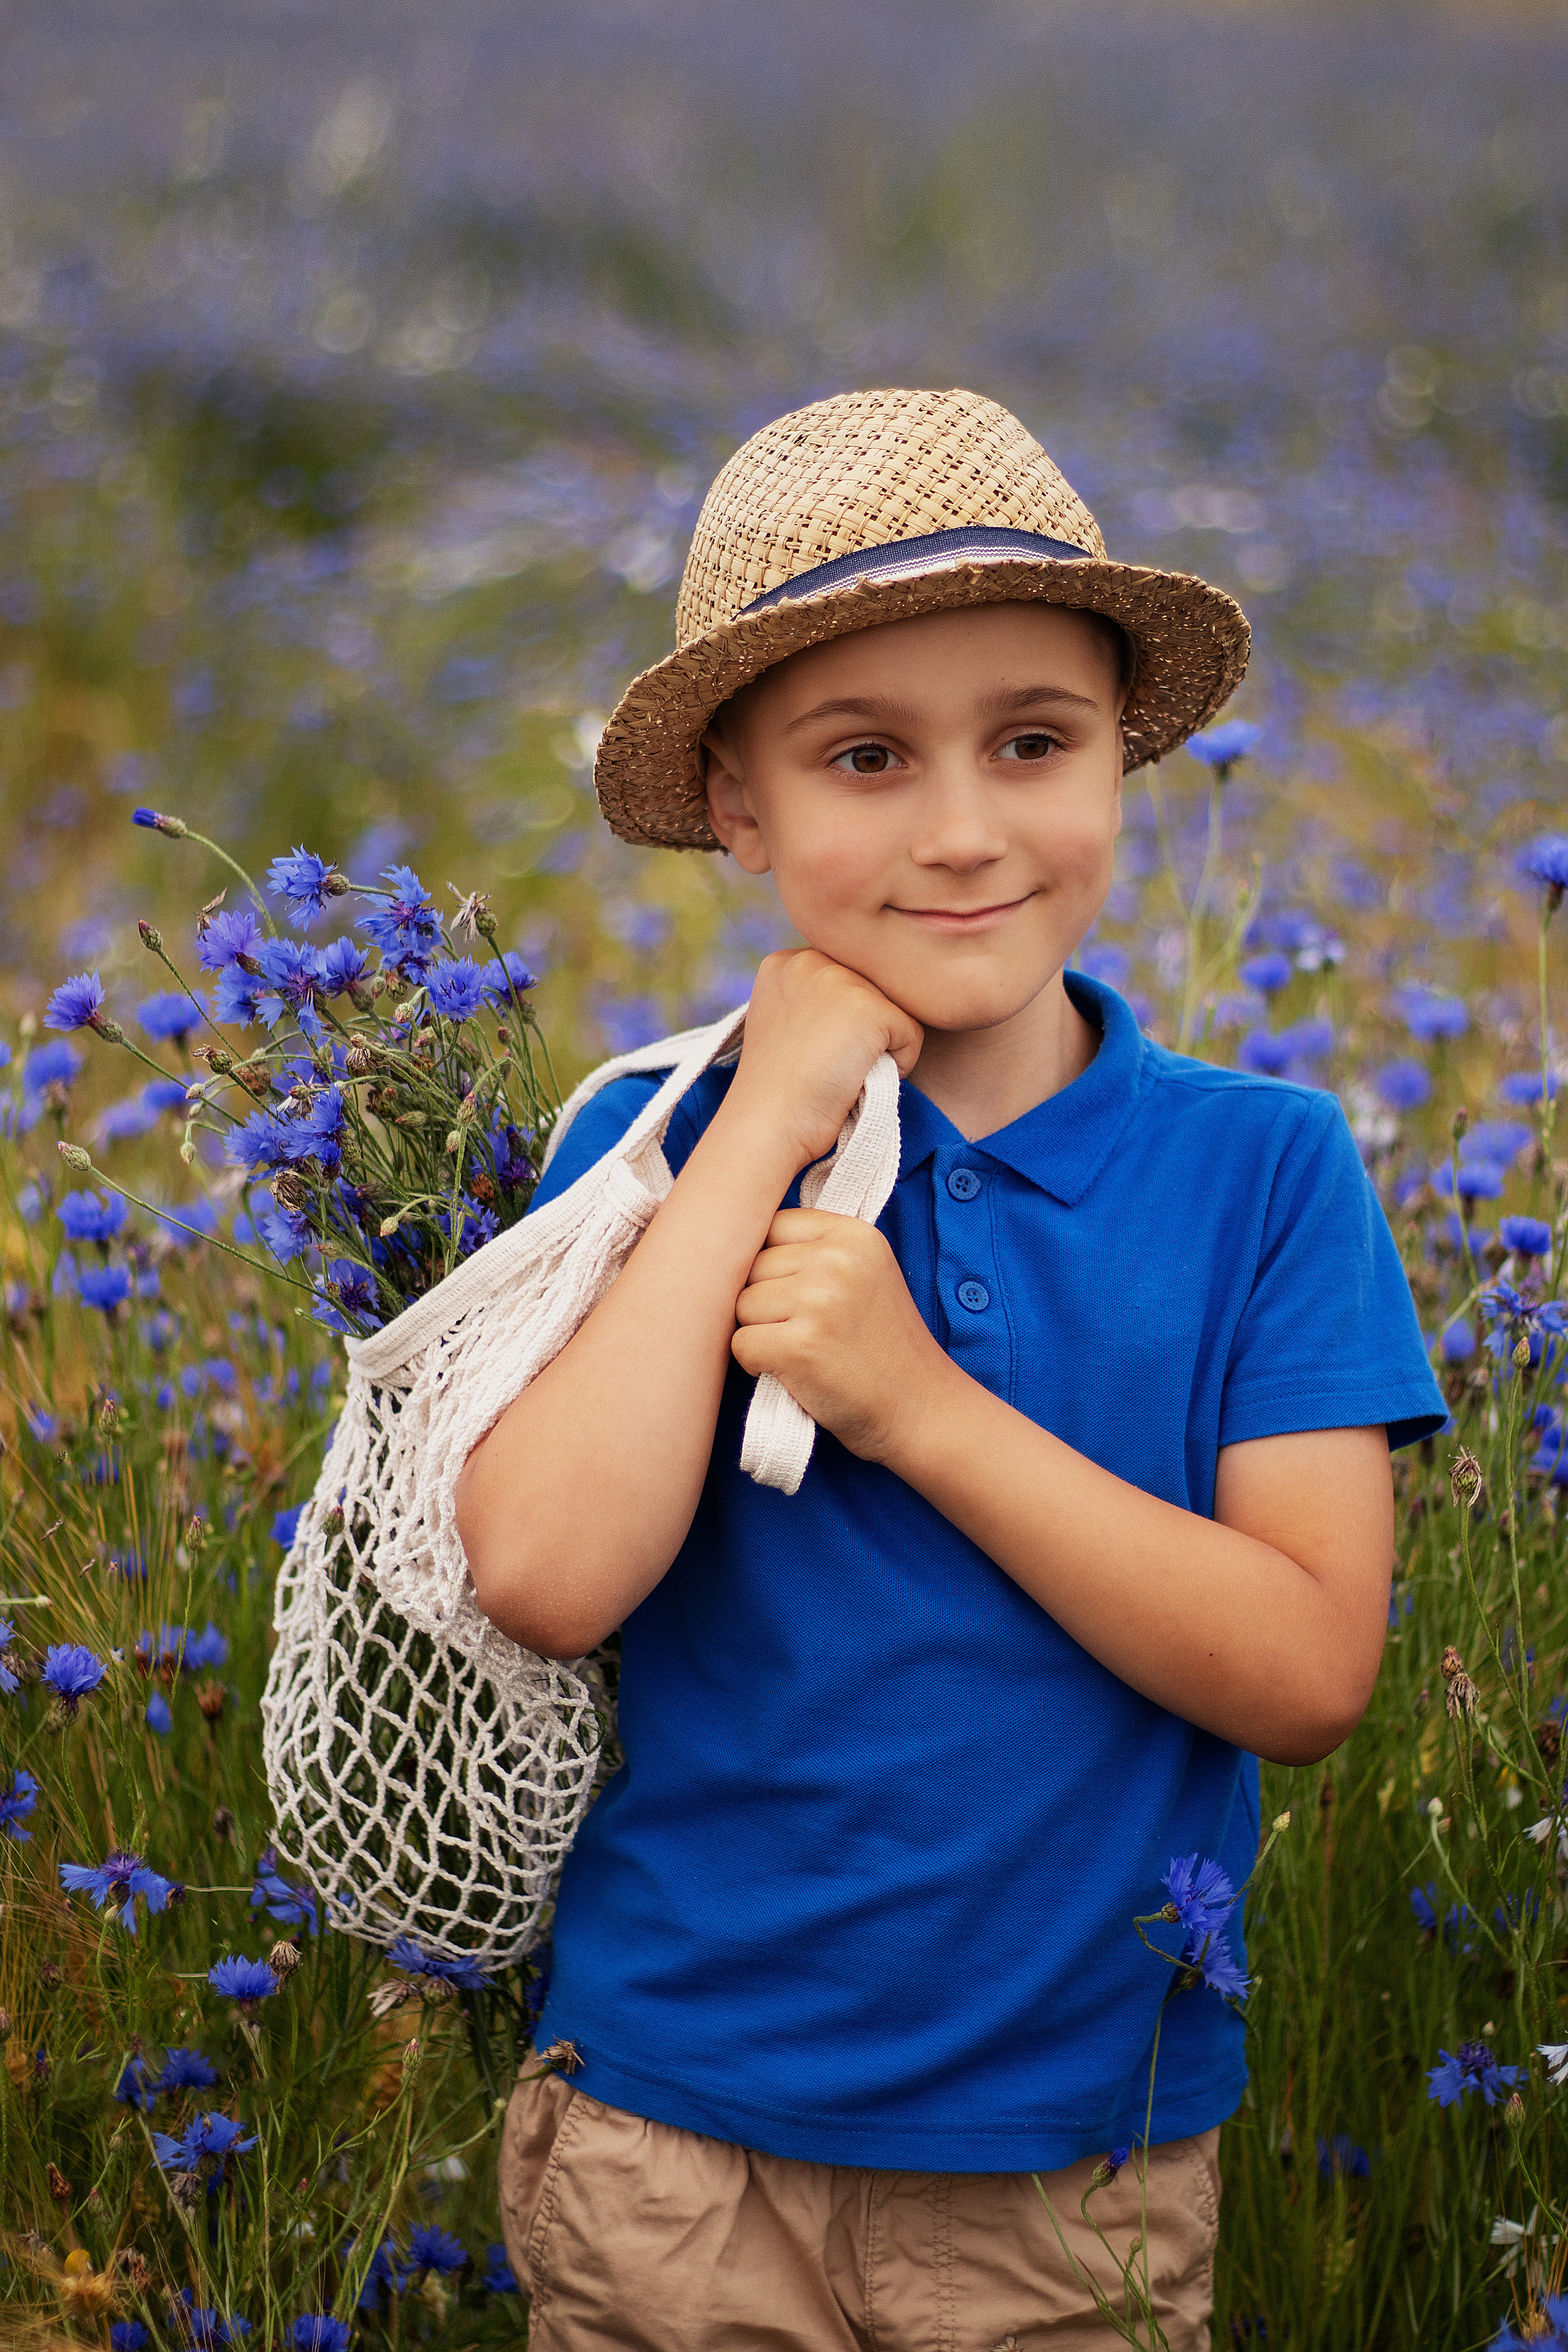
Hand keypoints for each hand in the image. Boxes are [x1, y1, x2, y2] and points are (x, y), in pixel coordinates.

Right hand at [721, 949, 923, 1175]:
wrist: (766, 1126)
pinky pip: (912, 1035)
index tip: (809, 1054)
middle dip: (861, 1035)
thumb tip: (862, 1009)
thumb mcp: (786, 1025)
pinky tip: (856, 1079)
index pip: (848, 981)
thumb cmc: (778, 1092)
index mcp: (786, 962)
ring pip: (895, 1012)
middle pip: (874, 993)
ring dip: (879, 1049)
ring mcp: (839, 979)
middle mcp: (811, 958)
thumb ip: (818, 1001)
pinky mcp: (869, 1006)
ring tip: (839, 1072)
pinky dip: (898, 1066)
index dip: (841, 1026)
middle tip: (825, 1067)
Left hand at [730, 1207, 951, 1461]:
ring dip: (760, 1333)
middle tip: (807, 1330)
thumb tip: (738, 1242)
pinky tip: (794, 1371)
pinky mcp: (800, 1345)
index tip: (799, 1294)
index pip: (773, 1226)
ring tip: (804, 1350)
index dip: (773, 1265)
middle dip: (765, 1302)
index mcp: (854, 1235)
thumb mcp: (866, 1275)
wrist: (920, 1407)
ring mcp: (818, 1301)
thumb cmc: (883, 1346)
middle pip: (752, 1266)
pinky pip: (741, 1344)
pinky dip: (756, 1364)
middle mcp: (837, 1259)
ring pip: (741, 1305)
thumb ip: (816, 1251)